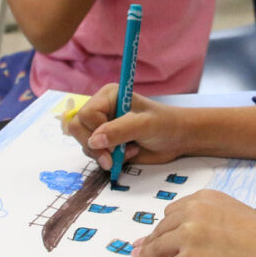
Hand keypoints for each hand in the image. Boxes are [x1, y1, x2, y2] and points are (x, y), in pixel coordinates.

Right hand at [65, 83, 187, 169]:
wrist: (178, 139)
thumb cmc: (165, 124)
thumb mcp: (144, 125)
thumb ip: (119, 131)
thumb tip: (94, 141)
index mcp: (108, 96)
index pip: (86, 114)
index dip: (96, 131)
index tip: (113, 144)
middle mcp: (102, 110)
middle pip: (78, 128)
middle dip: (95, 147)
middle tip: (112, 158)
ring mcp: (102, 128)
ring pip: (85, 144)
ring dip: (105, 154)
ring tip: (128, 151)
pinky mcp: (106, 144)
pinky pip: (93, 154)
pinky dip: (109, 160)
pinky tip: (128, 155)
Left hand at [125, 189, 255, 256]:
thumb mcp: (238, 215)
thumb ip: (216, 220)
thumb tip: (205, 238)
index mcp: (206, 199)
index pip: (175, 210)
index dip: (166, 224)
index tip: (159, 230)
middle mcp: (192, 214)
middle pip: (162, 227)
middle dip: (152, 238)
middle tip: (142, 246)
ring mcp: (187, 239)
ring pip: (156, 248)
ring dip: (144, 254)